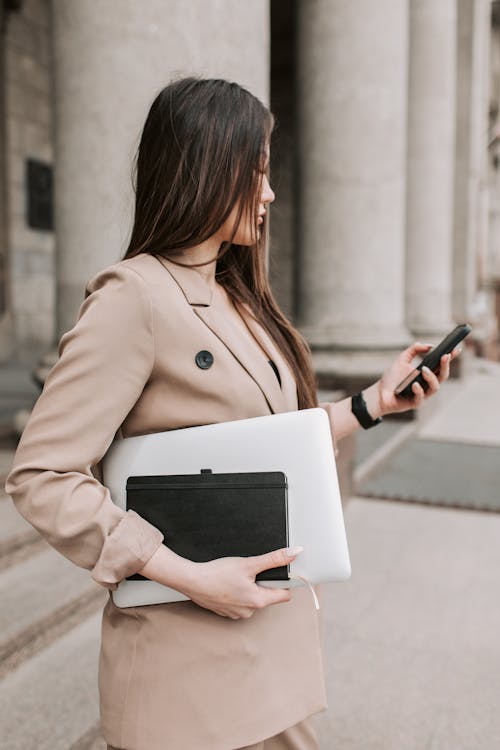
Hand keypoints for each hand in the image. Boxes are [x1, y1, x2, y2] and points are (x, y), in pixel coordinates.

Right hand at [183, 546, 302, 619]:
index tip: (277, 572)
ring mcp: (237, 613)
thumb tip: (294, 553)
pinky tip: (228, 583)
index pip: (284, 595)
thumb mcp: (249, 563)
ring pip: (253, 598)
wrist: (192, 581)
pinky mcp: (226, 612)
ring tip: (236, 578)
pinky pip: (239, 601)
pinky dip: (237, 592)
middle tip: (250, 571)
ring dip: (249, 588)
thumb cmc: (217, 573)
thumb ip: (274, 559)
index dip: (283, 582)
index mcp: (258, 601)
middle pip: (267, 595)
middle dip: (262, 582)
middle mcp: (249, 611)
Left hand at [376, 342, 461, 415]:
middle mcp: (428, 384)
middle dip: (446, 366)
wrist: (379, 393)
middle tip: (445, 356)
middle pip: (443, 376)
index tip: (456, 349)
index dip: (451, 357)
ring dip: (431, 377)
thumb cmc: (392, 377)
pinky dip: (419, 390)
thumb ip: (414, 349)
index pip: (442, 365)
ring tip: (424, 369)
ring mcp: (423, 394)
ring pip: (435, 387)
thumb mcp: (402, 359)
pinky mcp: (415, 403)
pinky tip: (415, 384)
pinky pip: (420, 398)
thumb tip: (429, 346)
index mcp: (427, 373)